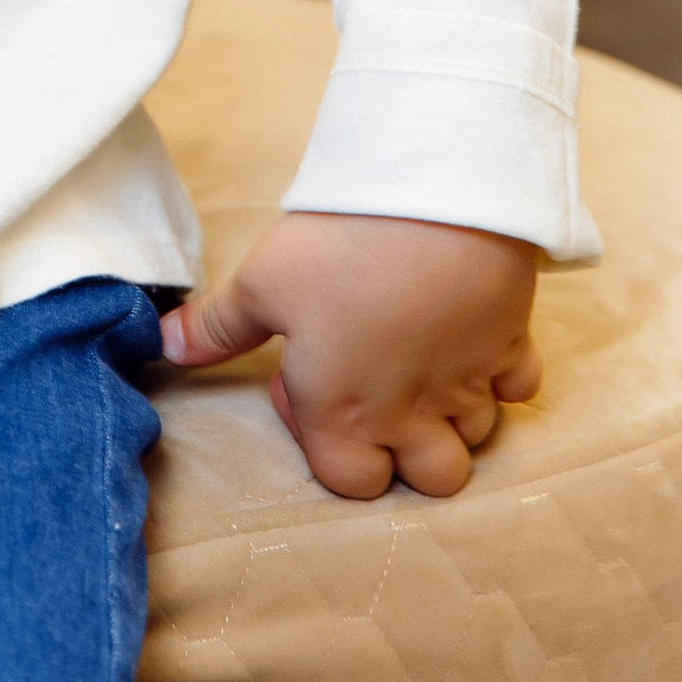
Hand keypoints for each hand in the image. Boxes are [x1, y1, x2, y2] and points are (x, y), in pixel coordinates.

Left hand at [157, 211, 541, 499]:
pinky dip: (502, 373)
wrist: (434, 198)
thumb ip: (218, 328)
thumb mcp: (261, 281)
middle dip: (411, 451)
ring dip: (454, 412)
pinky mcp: (511, 343)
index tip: (313, 385)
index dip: (330, 447)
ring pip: (478, 436)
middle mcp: (413, 415)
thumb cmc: (339, 246)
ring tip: (421, 355)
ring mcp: (469, 383)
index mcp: (346, 414)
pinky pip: (519, 385)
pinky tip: (471, 335)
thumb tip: (162, 349)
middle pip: (432, 480)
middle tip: (382, 388)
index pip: (350, 484)